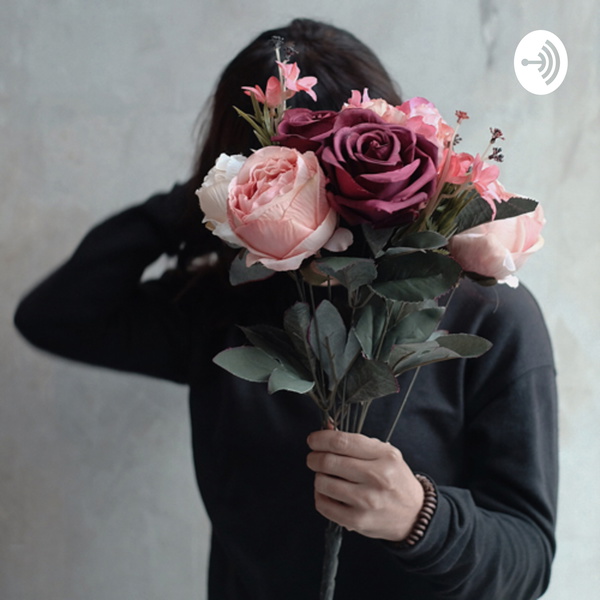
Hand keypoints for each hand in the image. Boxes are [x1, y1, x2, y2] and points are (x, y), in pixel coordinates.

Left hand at [306, 429, 423, 541]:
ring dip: (318, 476)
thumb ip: (356, 442)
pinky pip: (323, 505)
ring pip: (322, 483)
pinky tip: (328, 492)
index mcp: (385, 456)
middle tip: (314, 458)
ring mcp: (367, 501)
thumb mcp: (384, 453)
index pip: (342, 442)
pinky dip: (320, 495)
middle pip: (328, 462)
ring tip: (326, 476)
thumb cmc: (395, 479)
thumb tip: (327, 428)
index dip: (321, 439)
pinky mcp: (357, 520)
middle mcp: (377, 478)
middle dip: (314, 458)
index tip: (313, 440)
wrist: (414, 514)